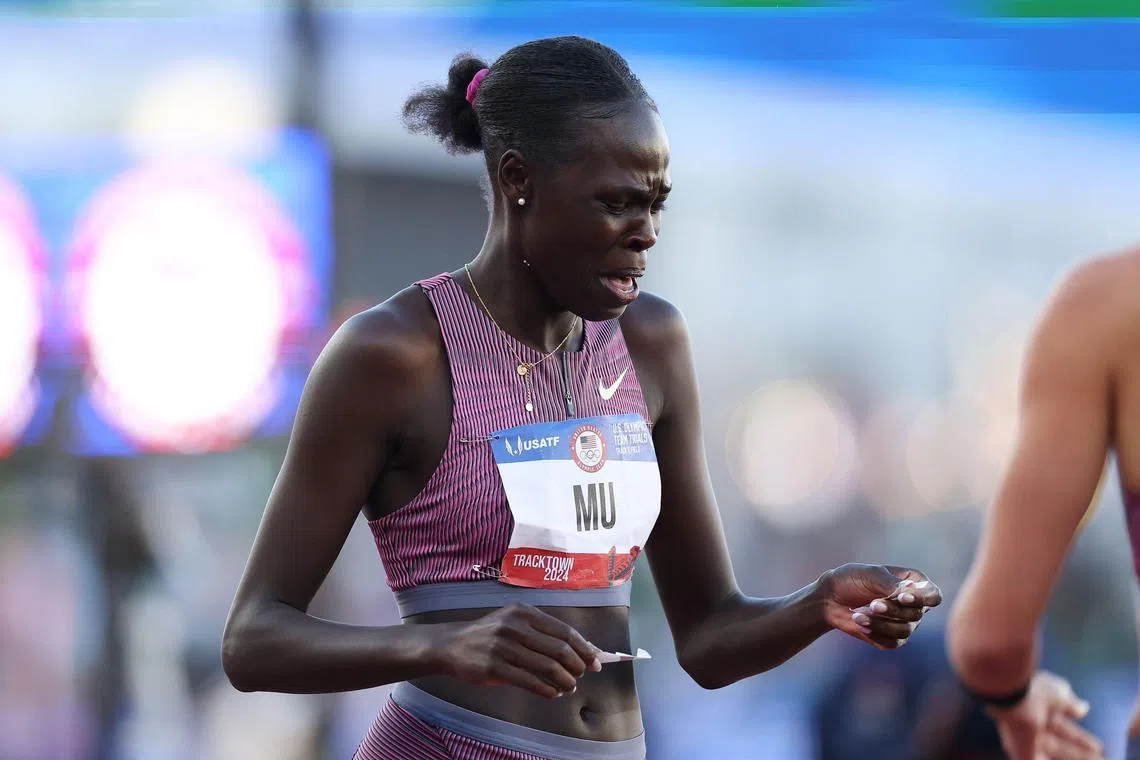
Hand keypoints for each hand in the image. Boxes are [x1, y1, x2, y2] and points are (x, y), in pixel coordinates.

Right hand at [436, 603, 603, 698]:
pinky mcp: (494, 666)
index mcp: (524, 612)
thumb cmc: (490, 635)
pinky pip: (529, 681)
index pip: (563, 631)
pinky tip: (552, 693)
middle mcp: (515, 625)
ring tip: (569, 687)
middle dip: (577, 665)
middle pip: (559, 649)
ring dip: (564, 681)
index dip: (583, 647)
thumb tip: (581, 649)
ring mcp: (504, 646)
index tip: (596, 661)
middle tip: (581, 676)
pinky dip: (546, 689)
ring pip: (546, 667)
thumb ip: (543, 634)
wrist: (452, 644)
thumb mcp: (515, 623)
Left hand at [818, 563, 941, 649]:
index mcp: (914, 583)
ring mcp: (904, 623)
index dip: (922, 599)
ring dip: (881, 624)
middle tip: (872, 604)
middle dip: (892, 610)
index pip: (933, 596)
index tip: (902, 598)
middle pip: (916, 615)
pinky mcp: (891, 638)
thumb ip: (891, 583)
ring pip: (904, 631)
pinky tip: (859, 623)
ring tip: (859, 614)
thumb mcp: (870, 574)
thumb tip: (911, 589)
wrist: (830, 598)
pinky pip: (892, 643)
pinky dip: (875, 633)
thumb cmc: (852, 580)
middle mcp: (914, 605)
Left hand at [986, 671, 1102, 759]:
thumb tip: (1084, 708)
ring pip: (1054, 754)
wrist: (1013, 695)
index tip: (1099, 748)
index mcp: (1040, 710)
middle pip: (1060, 747)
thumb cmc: (1035, 690)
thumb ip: (1071, 704)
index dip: (1081, 740)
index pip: (1064, 729)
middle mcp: (1032, 726)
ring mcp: (1027, 741)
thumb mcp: (1060, 694)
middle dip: (1080, 754)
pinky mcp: (1022, 754)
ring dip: (1074, 759)